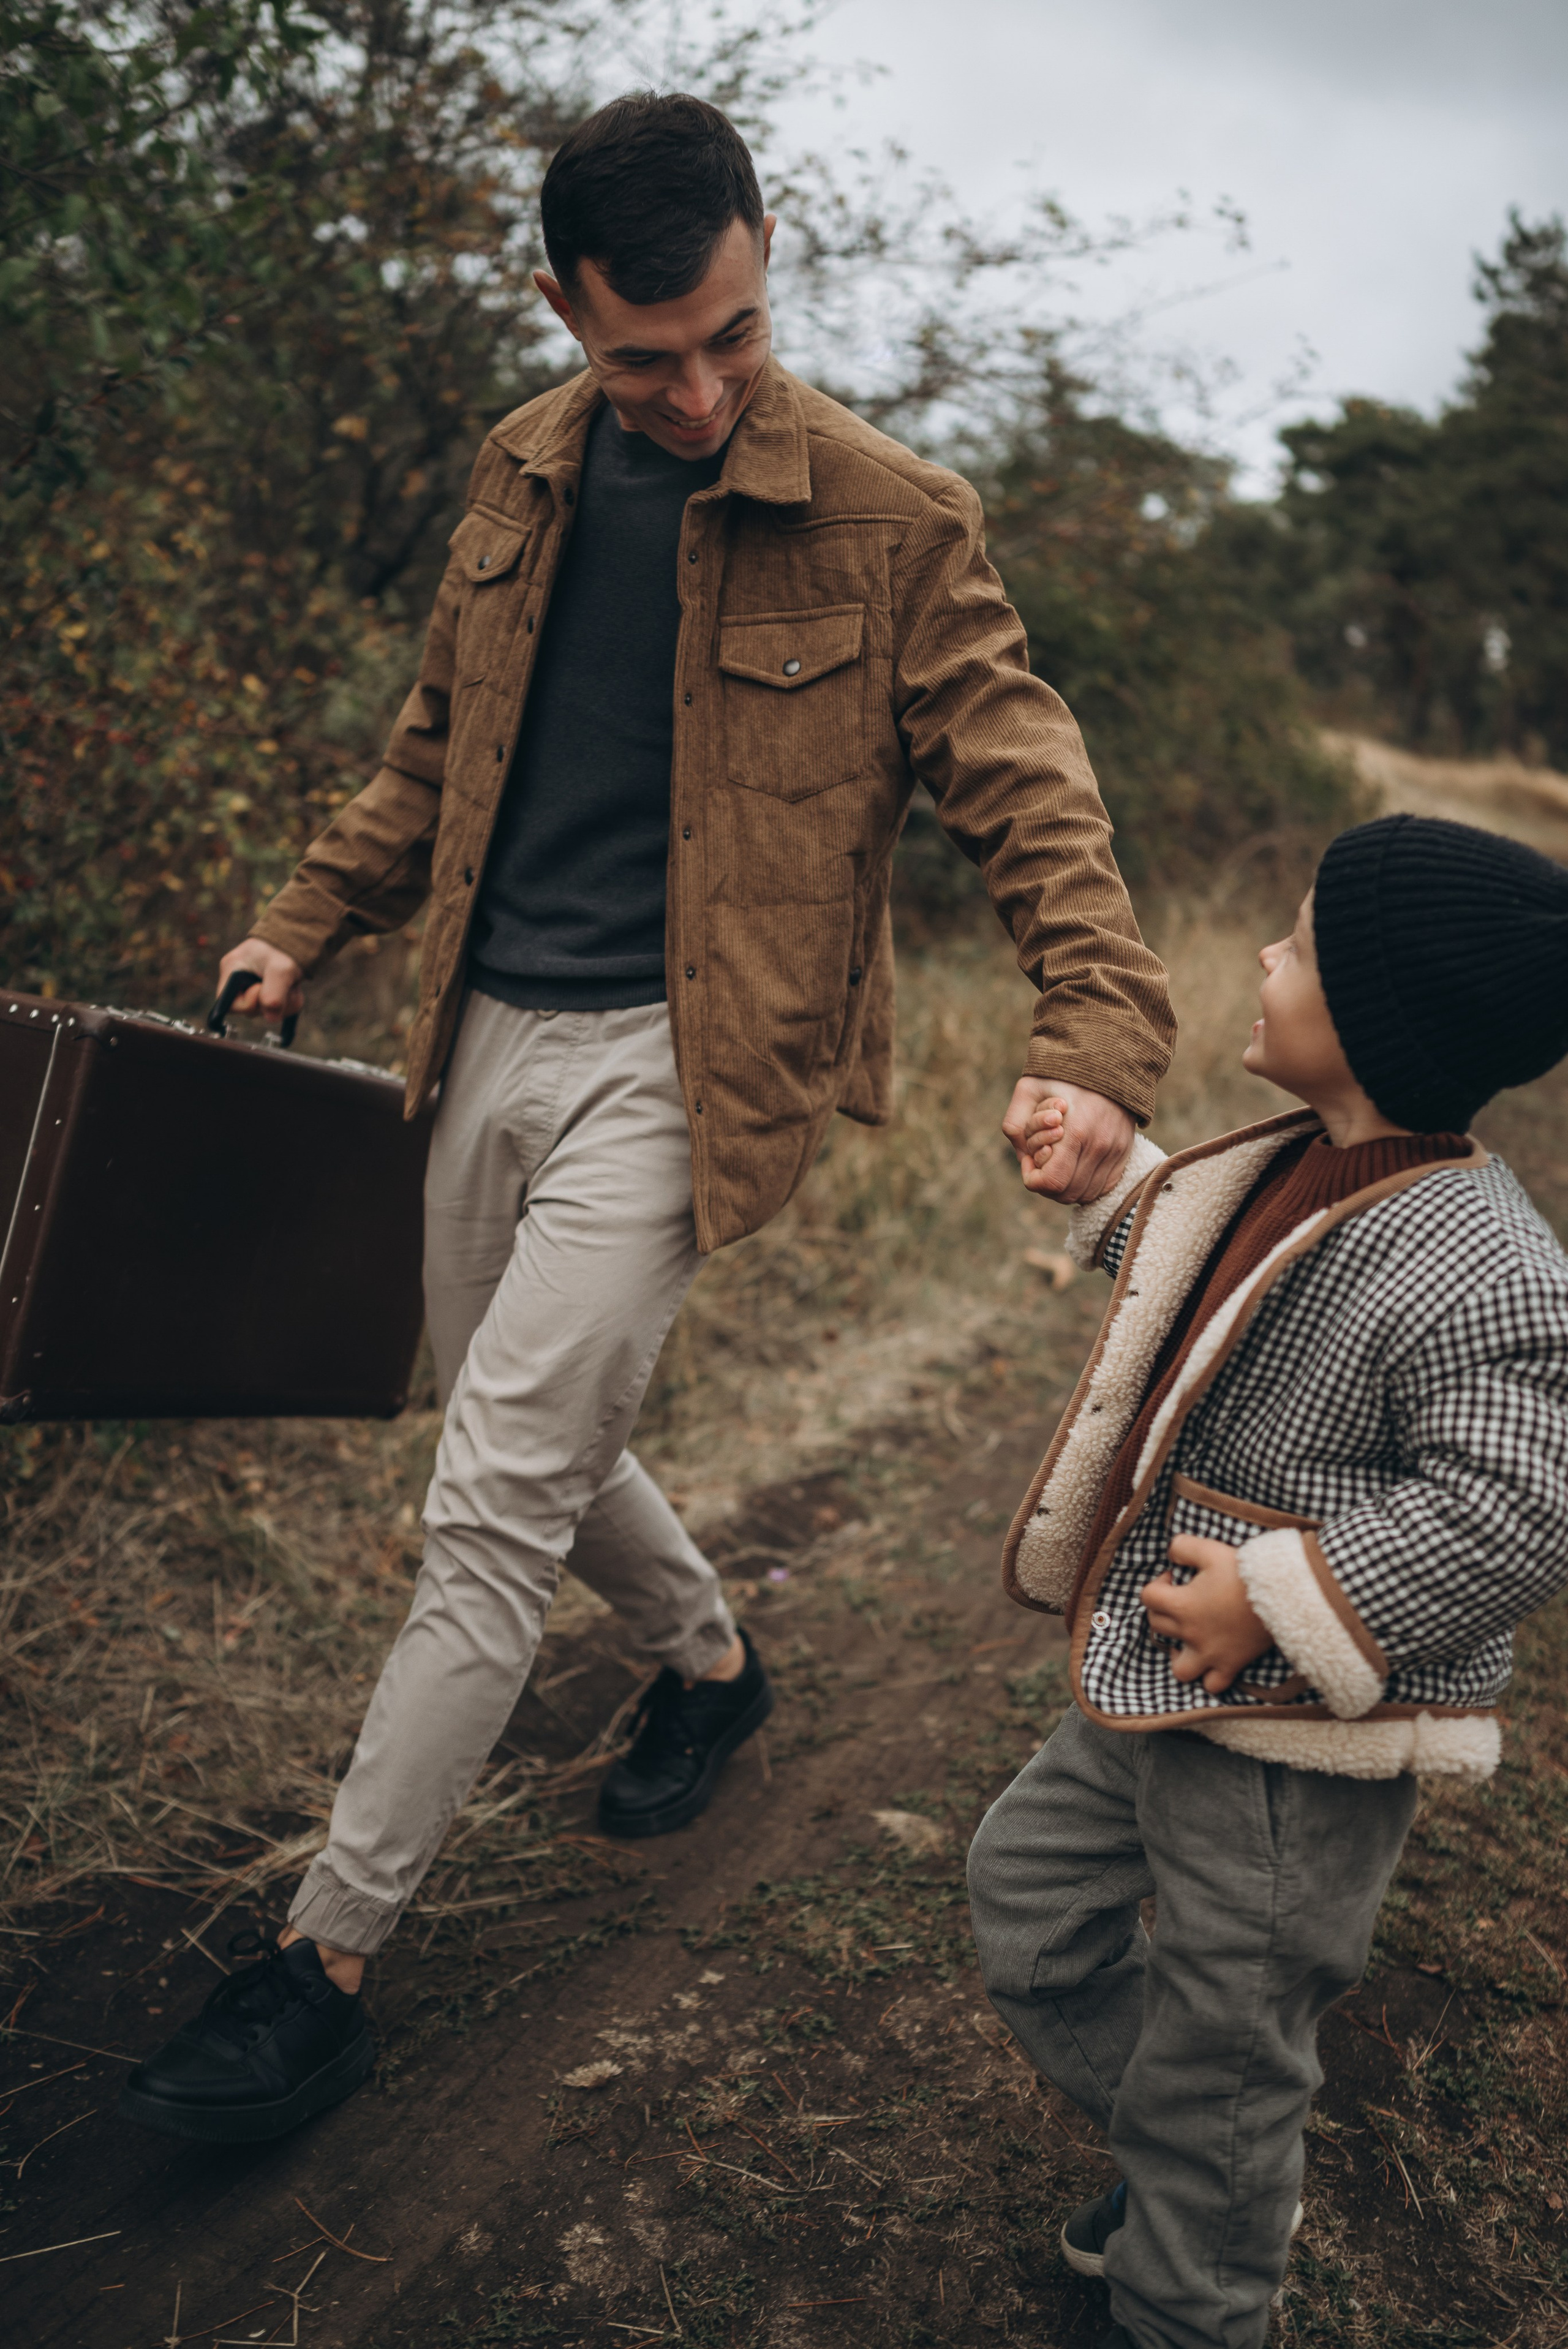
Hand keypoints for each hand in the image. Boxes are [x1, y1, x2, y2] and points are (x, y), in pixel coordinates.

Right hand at [217, 937, 303, 1025]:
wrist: (299, 937)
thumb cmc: (285, 948)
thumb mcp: (281, 969)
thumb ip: (273, 994)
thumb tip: (271, 1017)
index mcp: (232, 970)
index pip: (228, 1004)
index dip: (247, 1005)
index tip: (261, 989)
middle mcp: (239, 981)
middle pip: (250, 1010)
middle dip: (271, 1003)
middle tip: (285, 986)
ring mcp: (253, 987)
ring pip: (267, 1011)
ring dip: (284, 1003)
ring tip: (292, 985)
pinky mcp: (267, 992)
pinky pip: (277, 1008)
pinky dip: (288, 1002)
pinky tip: (293, 989)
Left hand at [1002, 1077, 1134, 1203]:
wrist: (1107, 1060)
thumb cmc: (1062, 1075)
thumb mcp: (1027, 1090)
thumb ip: (1015, 1125)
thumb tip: (1024, 1159)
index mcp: (1075, 1132)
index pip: (1052, 1182)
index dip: (1033, 1178)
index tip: (1030, 1160)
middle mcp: (1099, 1146)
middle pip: (1068, 1193)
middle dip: (1047, 1184)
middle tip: (1043, 1161)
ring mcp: (1115, 1151)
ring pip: (1086, 1194)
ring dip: (1067, 1186)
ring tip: (1059, 1161)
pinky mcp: (1125, 1152)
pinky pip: (1104, 1186)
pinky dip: (1086, 1184)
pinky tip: (1076, 1165)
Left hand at [1140, 1535, 1273, 1693]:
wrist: (1280, 1595)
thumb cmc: (1244, 1572)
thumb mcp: (1210, 1550)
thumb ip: (1183, 1547)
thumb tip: (1171, 1554)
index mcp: (1182, 1605)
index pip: (1148, 1597)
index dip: (1158, 1584)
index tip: (1174, 1577)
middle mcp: (1191, 1633)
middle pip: (1158, 1626)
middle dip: (1164, 1610)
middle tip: (1183, 1599)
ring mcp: (1210, 1654)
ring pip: (1179, 1667)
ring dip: (1178, 1654)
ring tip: (1187, 1640)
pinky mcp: (1231, 1665)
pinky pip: (1212, 1685)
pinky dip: (1208, 1677)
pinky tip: (1211, 1663)